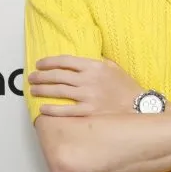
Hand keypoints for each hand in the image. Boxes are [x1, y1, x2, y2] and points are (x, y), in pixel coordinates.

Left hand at [28, 56, 142, 116]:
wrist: (138, 105)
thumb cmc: (126, 86)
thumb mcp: (113, 67)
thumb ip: (97, 62)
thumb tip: (81, 60)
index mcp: (94, 66)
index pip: (65, 61)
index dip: (49, 62)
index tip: (39, 64)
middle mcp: (89, 80)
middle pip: (58, 76)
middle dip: (41, 76)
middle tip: (31, 78)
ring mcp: (88, 96)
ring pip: (58, 91)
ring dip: (43, 90)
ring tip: (33, 90)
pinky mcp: (89, 111)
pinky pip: (66, 110)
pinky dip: (52, 109)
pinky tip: (43, 108)